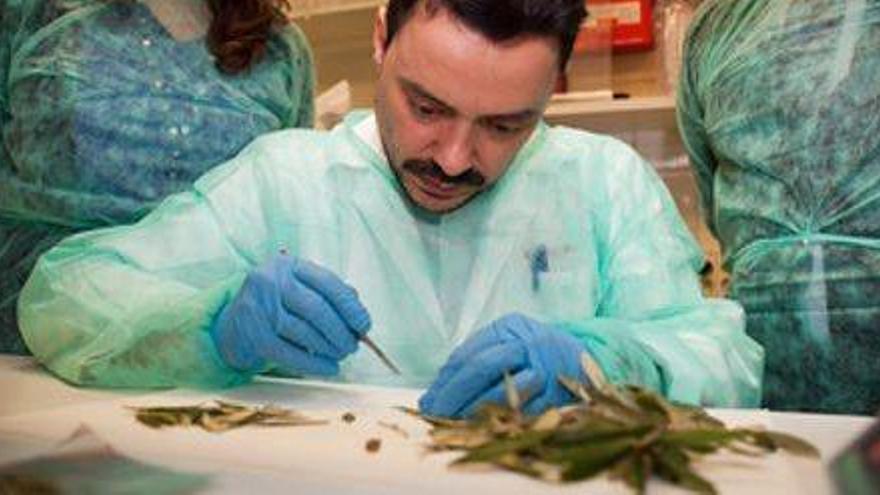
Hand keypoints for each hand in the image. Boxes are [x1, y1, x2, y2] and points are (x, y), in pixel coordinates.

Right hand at [212, 254, 370, 375]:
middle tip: (353, 345)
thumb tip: (359, 318)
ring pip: (304, 332)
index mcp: (289, 265)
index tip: (364, 324)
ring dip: (329, 347)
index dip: (350, 306)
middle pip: (317, 308)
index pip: (328, 282)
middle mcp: (271, 281)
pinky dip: (313, 363)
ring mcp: (260, 308)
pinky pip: (290, 353)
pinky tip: (328, 368)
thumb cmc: (277, 303)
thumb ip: (330, 295)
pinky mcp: (254, 335)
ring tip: (342, 354)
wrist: (235, 323)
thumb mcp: (300, 288)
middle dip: (341, 330)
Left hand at [419, 313, 588, 417]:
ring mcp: (546, 368)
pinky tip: (483, 429)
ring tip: (453, 423)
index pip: (469, 352)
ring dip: (473, 411)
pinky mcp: (558, 395)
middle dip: (453, 394)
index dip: (445, 379)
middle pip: (481, 367)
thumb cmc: (536, 352)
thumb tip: (434, 395)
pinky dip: (500, 422)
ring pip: (502, 390)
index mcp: (512, 326)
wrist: (587, 358)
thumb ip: (474, 361)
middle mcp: (529, 343)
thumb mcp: (508, 342)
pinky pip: (523, 411)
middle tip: (434, 414)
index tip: (429, 400)